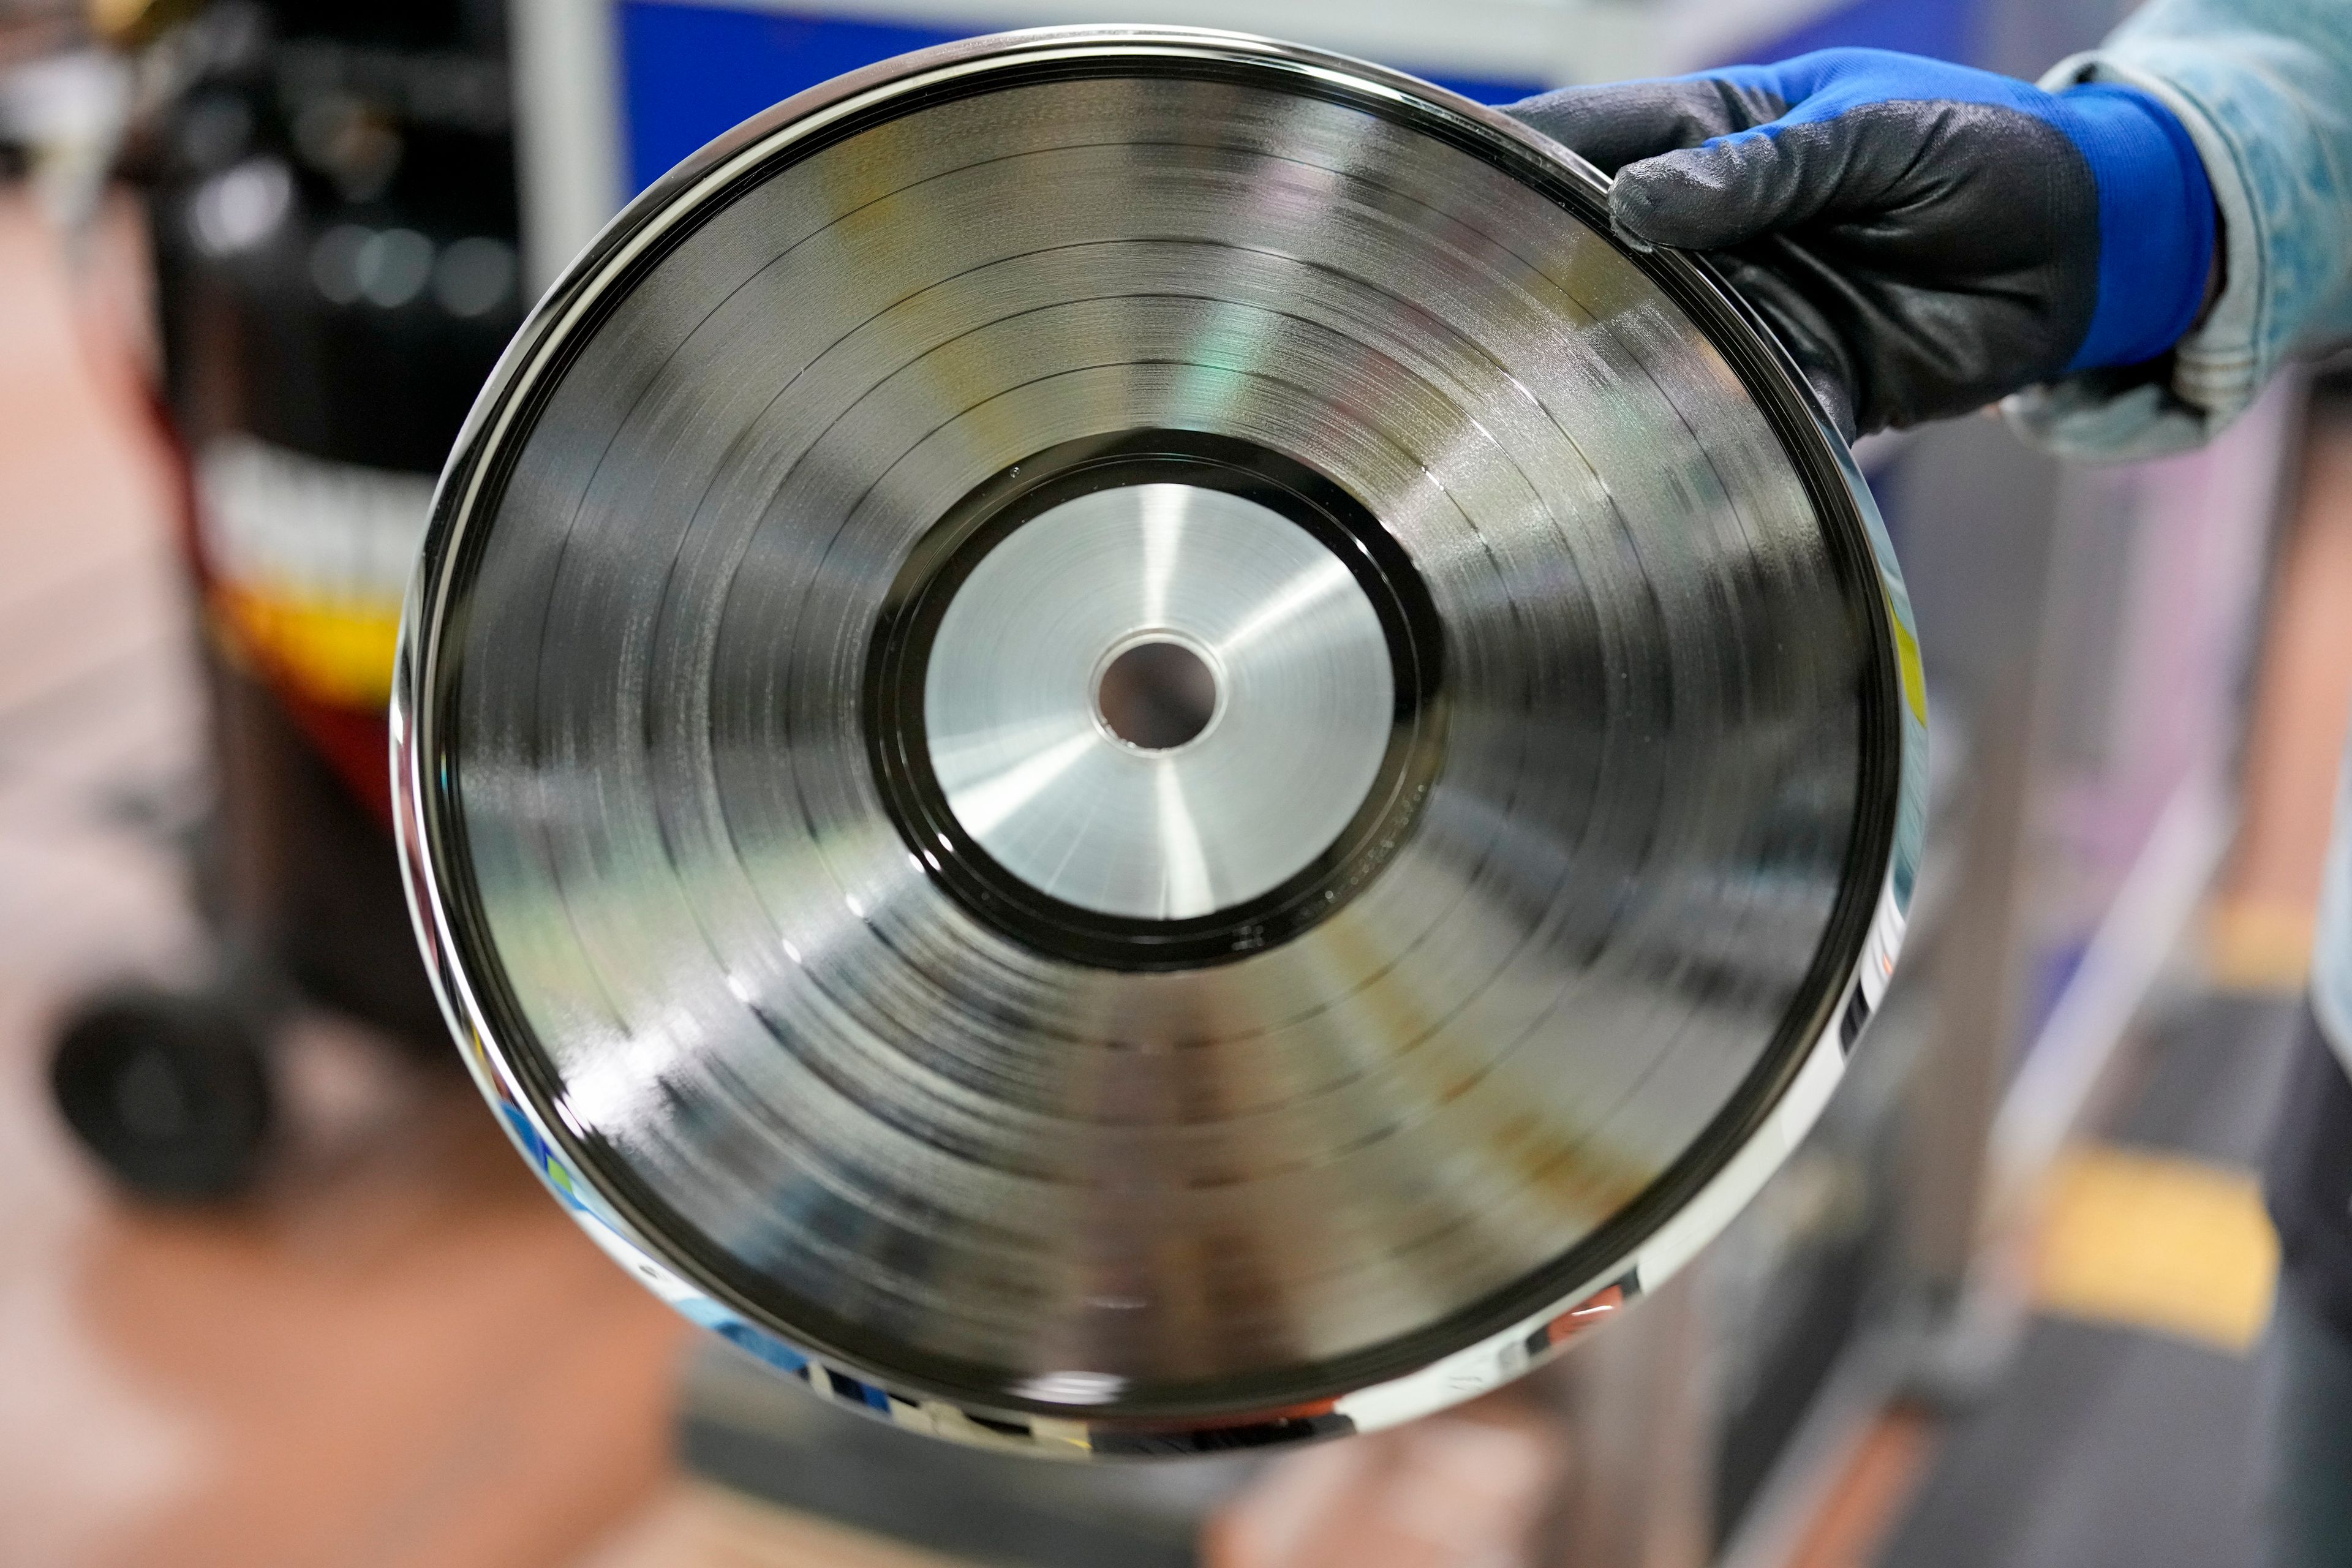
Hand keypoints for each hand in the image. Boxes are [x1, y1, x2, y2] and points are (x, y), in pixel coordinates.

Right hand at [1507, 48, 2215, 436]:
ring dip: (1610, 374)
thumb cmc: (1983, 150)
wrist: (2091, 248)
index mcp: (1716, 134)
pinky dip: (1704, 439)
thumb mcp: (1873, 134)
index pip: (1590, 142)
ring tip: (1536, 404)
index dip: (1512, 165)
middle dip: (1539, 289)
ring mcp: (1750, 308)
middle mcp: (1715, 229)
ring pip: (1652, 345)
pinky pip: (1736, 414)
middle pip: (1598, 257)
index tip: (1437, 193)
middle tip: (1462, 326)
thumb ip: (1761, 170)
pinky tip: (1651, 459)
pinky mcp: (1799, 382)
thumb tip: (1635, 207)